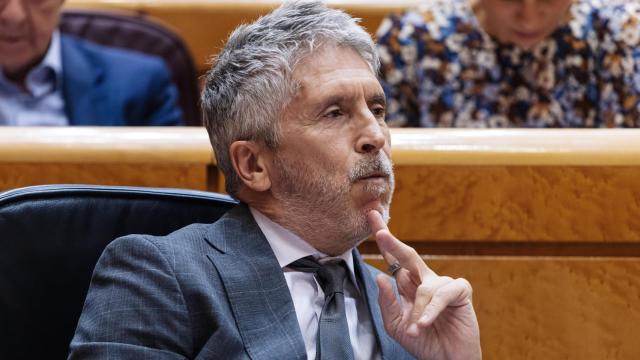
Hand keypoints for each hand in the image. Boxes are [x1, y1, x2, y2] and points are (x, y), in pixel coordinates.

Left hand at [367, 210, 480, 359]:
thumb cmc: (424, 341)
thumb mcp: (396, 325)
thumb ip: (388, 302)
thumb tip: (380, 276)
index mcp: (409, 286)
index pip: (393, 260)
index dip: (383, 241)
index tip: (371, 218)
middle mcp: (426, 280)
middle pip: (407, 256)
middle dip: (392, 242)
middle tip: (379, 231)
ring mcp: (444, 284)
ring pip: (425, 287)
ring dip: (418, 311)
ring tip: (414, 329)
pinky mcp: (460, 292)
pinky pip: (442, 294)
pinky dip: (431, 310)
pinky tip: (424, 323)